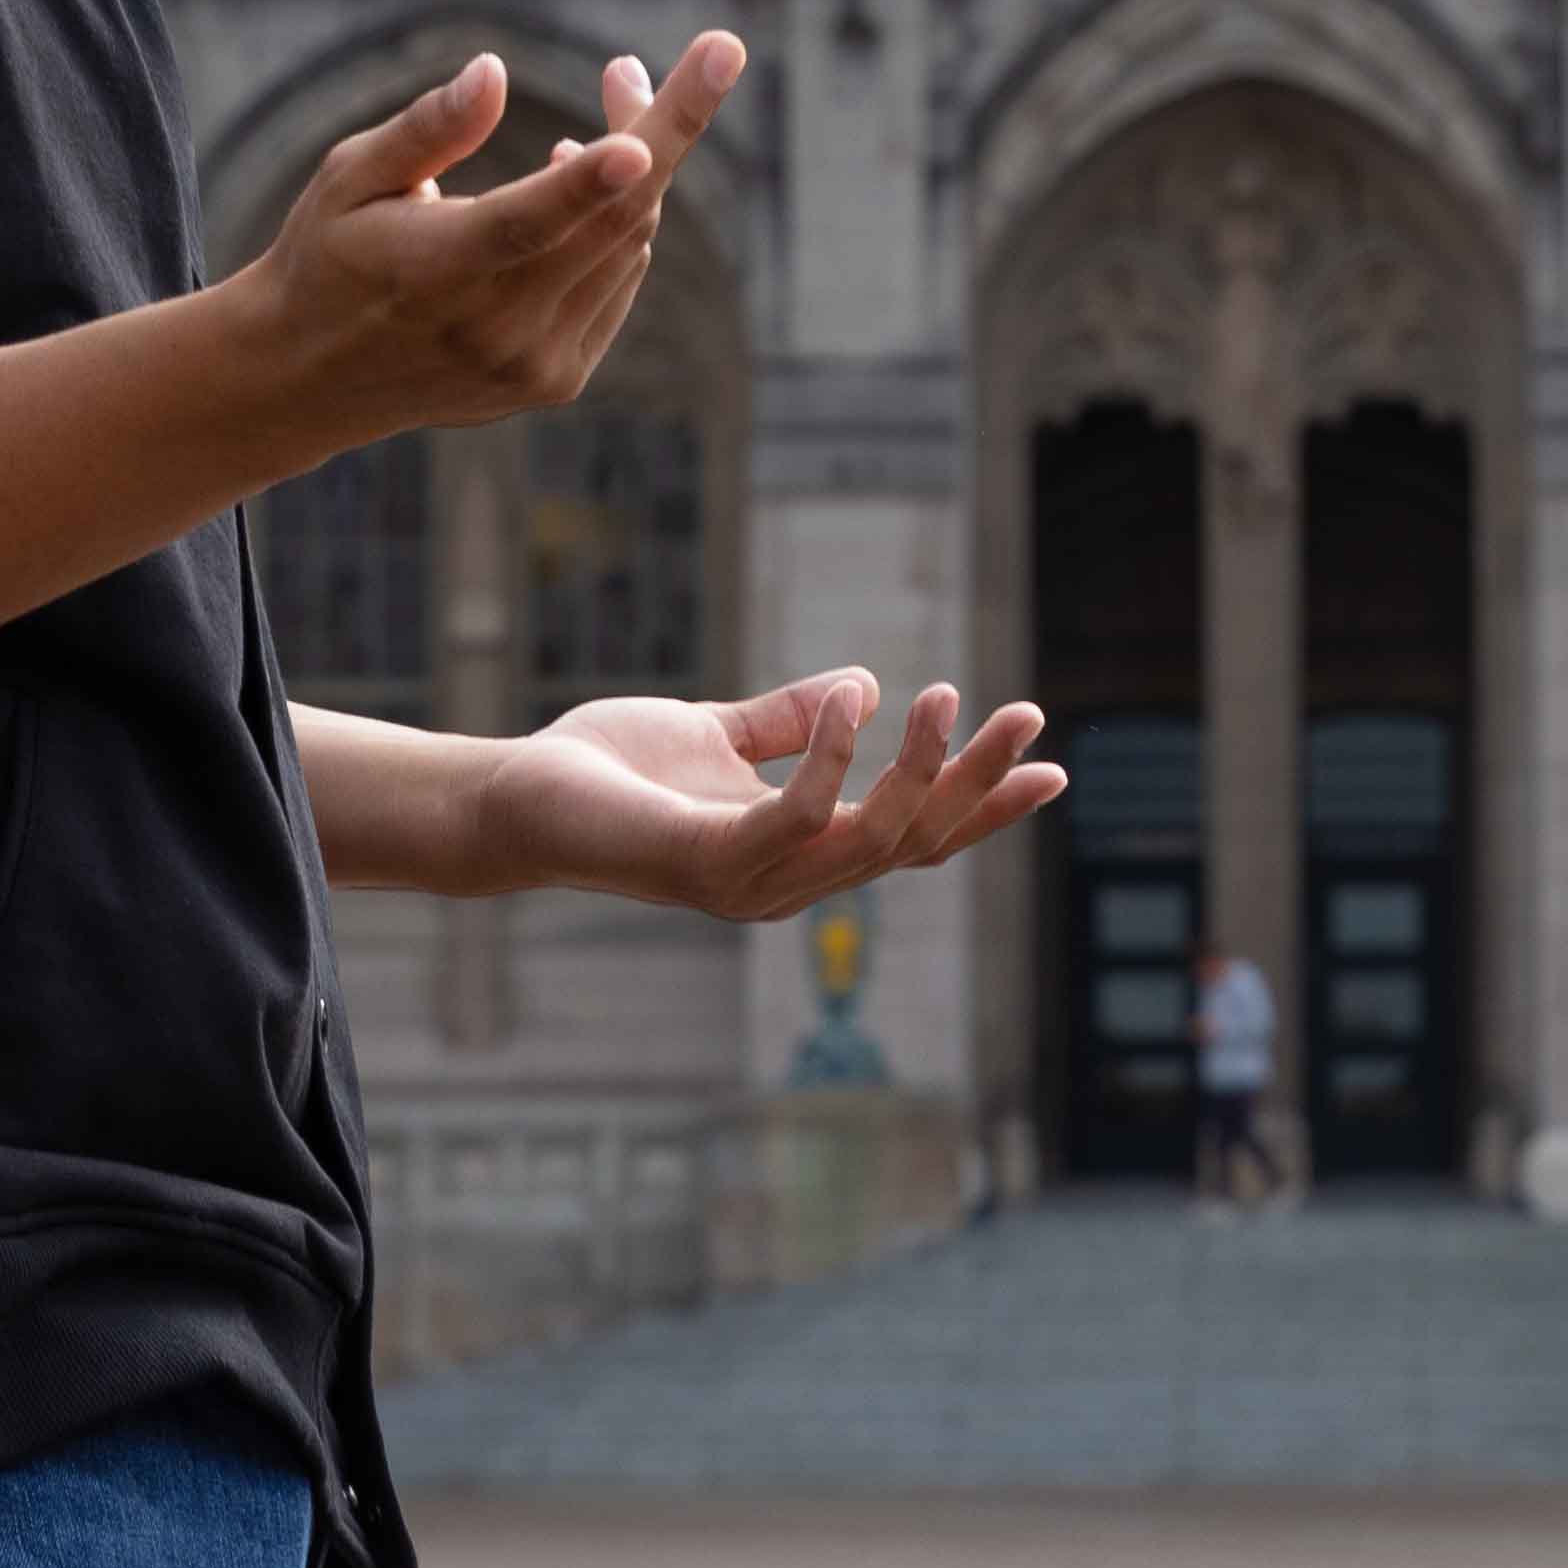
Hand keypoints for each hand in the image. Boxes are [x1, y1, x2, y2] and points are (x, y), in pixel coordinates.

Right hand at [246, 39, 743, 455]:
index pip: (523, 225)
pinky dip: (616, 225)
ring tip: (586, 129)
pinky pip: (621, 278)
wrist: (311, 381)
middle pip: (612, 223)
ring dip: (636, 173)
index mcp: (433, 270)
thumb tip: (493, 71)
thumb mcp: (349, 178)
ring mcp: (533, 364)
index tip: (640, 142)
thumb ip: (426, 128)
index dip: (585, 182)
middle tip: (631, 66)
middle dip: (655, 129)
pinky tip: (574, 197)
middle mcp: (493, 329)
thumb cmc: (328, 254)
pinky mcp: (558, 380)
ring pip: (629, 245)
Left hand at [483, 671, 1062, 918]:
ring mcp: (751, 882)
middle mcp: (787, 882)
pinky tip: (855, 703)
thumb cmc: (609, 773)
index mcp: (800, 853)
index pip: (914, 837)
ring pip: (869, 837)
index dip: (982, 804)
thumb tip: (864, 685)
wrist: (517, 796)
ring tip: (945, 694)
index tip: (1050, 763)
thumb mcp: (718, 732)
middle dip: (978, 786)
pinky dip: (832, 760)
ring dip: (919, 770)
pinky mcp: (708, 861)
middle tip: (1032, 718)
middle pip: (912, 843)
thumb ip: (788, 718)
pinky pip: (796, 817)